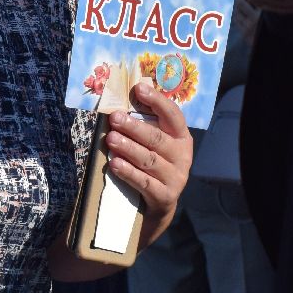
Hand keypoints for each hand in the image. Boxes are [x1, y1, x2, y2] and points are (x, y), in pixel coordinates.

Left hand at [104, 81, 193, 240]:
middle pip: (157, 138)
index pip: (173, 115)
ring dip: (129, 148)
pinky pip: (145, 183)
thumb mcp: (154, 142)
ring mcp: (175, 177)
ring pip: (149, 160)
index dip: (157, 101)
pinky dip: (129, 173)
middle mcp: (182, 156)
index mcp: (181, 137)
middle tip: (114, 118)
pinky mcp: (165, 196)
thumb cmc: (152, 164)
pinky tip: (114, 164)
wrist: (158, 204)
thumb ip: (146, 121)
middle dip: (134, 127)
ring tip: (110, 139)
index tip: (139, 89)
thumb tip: (133, 90)